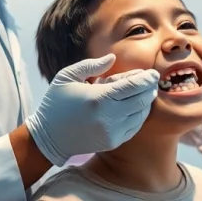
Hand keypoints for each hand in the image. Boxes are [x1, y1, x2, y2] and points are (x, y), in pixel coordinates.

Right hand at [26, 54, 158, 166]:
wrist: (48, 137)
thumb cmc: (56, 103)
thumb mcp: (67, 77)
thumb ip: (91, 65)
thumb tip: (113, 58)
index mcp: (98, 98)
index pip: (132, 86)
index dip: (146, 79)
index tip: (153, 73)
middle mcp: (108, 117)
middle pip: (141, 100)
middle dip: (150, 89)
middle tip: (153, 81)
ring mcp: (112, 132)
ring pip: (140, 115)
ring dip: (146, 103)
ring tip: (146, 93)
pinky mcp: (112, 142)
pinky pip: (134, 127)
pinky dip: (139, 116)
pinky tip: (137, 108)